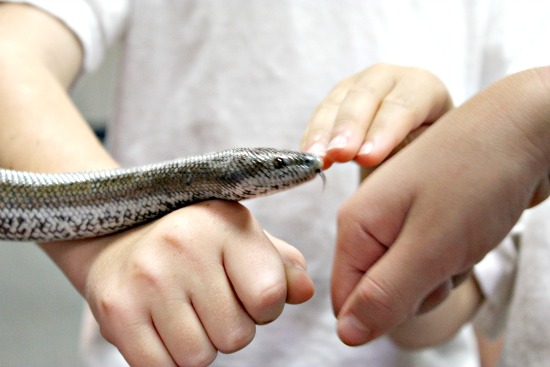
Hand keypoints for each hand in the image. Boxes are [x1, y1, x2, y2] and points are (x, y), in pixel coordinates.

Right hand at [44, 201, 313, 366]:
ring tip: (185, 312)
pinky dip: (168, 359)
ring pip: (200, 358)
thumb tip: (305, 292)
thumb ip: (281, 266)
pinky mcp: (118, 310)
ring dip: (199, 345)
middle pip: (236, 336)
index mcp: (223, 222)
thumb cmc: (194, 243)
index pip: (270, 296)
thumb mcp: (242, 238)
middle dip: (230, 328)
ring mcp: (147, 279)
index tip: (248, 293)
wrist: (118, 241)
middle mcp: (183, 245)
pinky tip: (163, 325)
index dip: (266, 306)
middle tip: (209, 301)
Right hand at [301, 63, 452, 167]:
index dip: (384, 130)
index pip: (404, 104)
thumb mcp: (427, 155)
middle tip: (339, 154)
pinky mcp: (337, 98)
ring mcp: (359, 85)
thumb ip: (410, 158)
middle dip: (350, 127)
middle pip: (366, 96)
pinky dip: (313, 136)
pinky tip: (308, 154)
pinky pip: (320, 114)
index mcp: (423, 88)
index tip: (367, 157)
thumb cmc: (426, 154)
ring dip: (325, 132)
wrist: (413, 144)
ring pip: (337, 102)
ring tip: (318, 158)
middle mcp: (390, 78)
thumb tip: (384, 173)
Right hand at [331, 68, 549, 345]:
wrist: (521, 128)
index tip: (417, 282)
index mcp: (356, 224)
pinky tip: (468, 232)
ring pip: (408, 281)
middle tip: (445, 254)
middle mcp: (370, 222)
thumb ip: (383, 295)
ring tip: (460, 237)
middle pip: (379, 294)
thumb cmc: (475, 178)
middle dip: (419, 290)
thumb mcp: (429, 248)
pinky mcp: (422, 221)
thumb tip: (346, 336)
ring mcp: (397, 219)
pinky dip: (454, 258)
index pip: (347, 300)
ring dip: (441, 273)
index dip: (383, 309)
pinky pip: (430, 262)